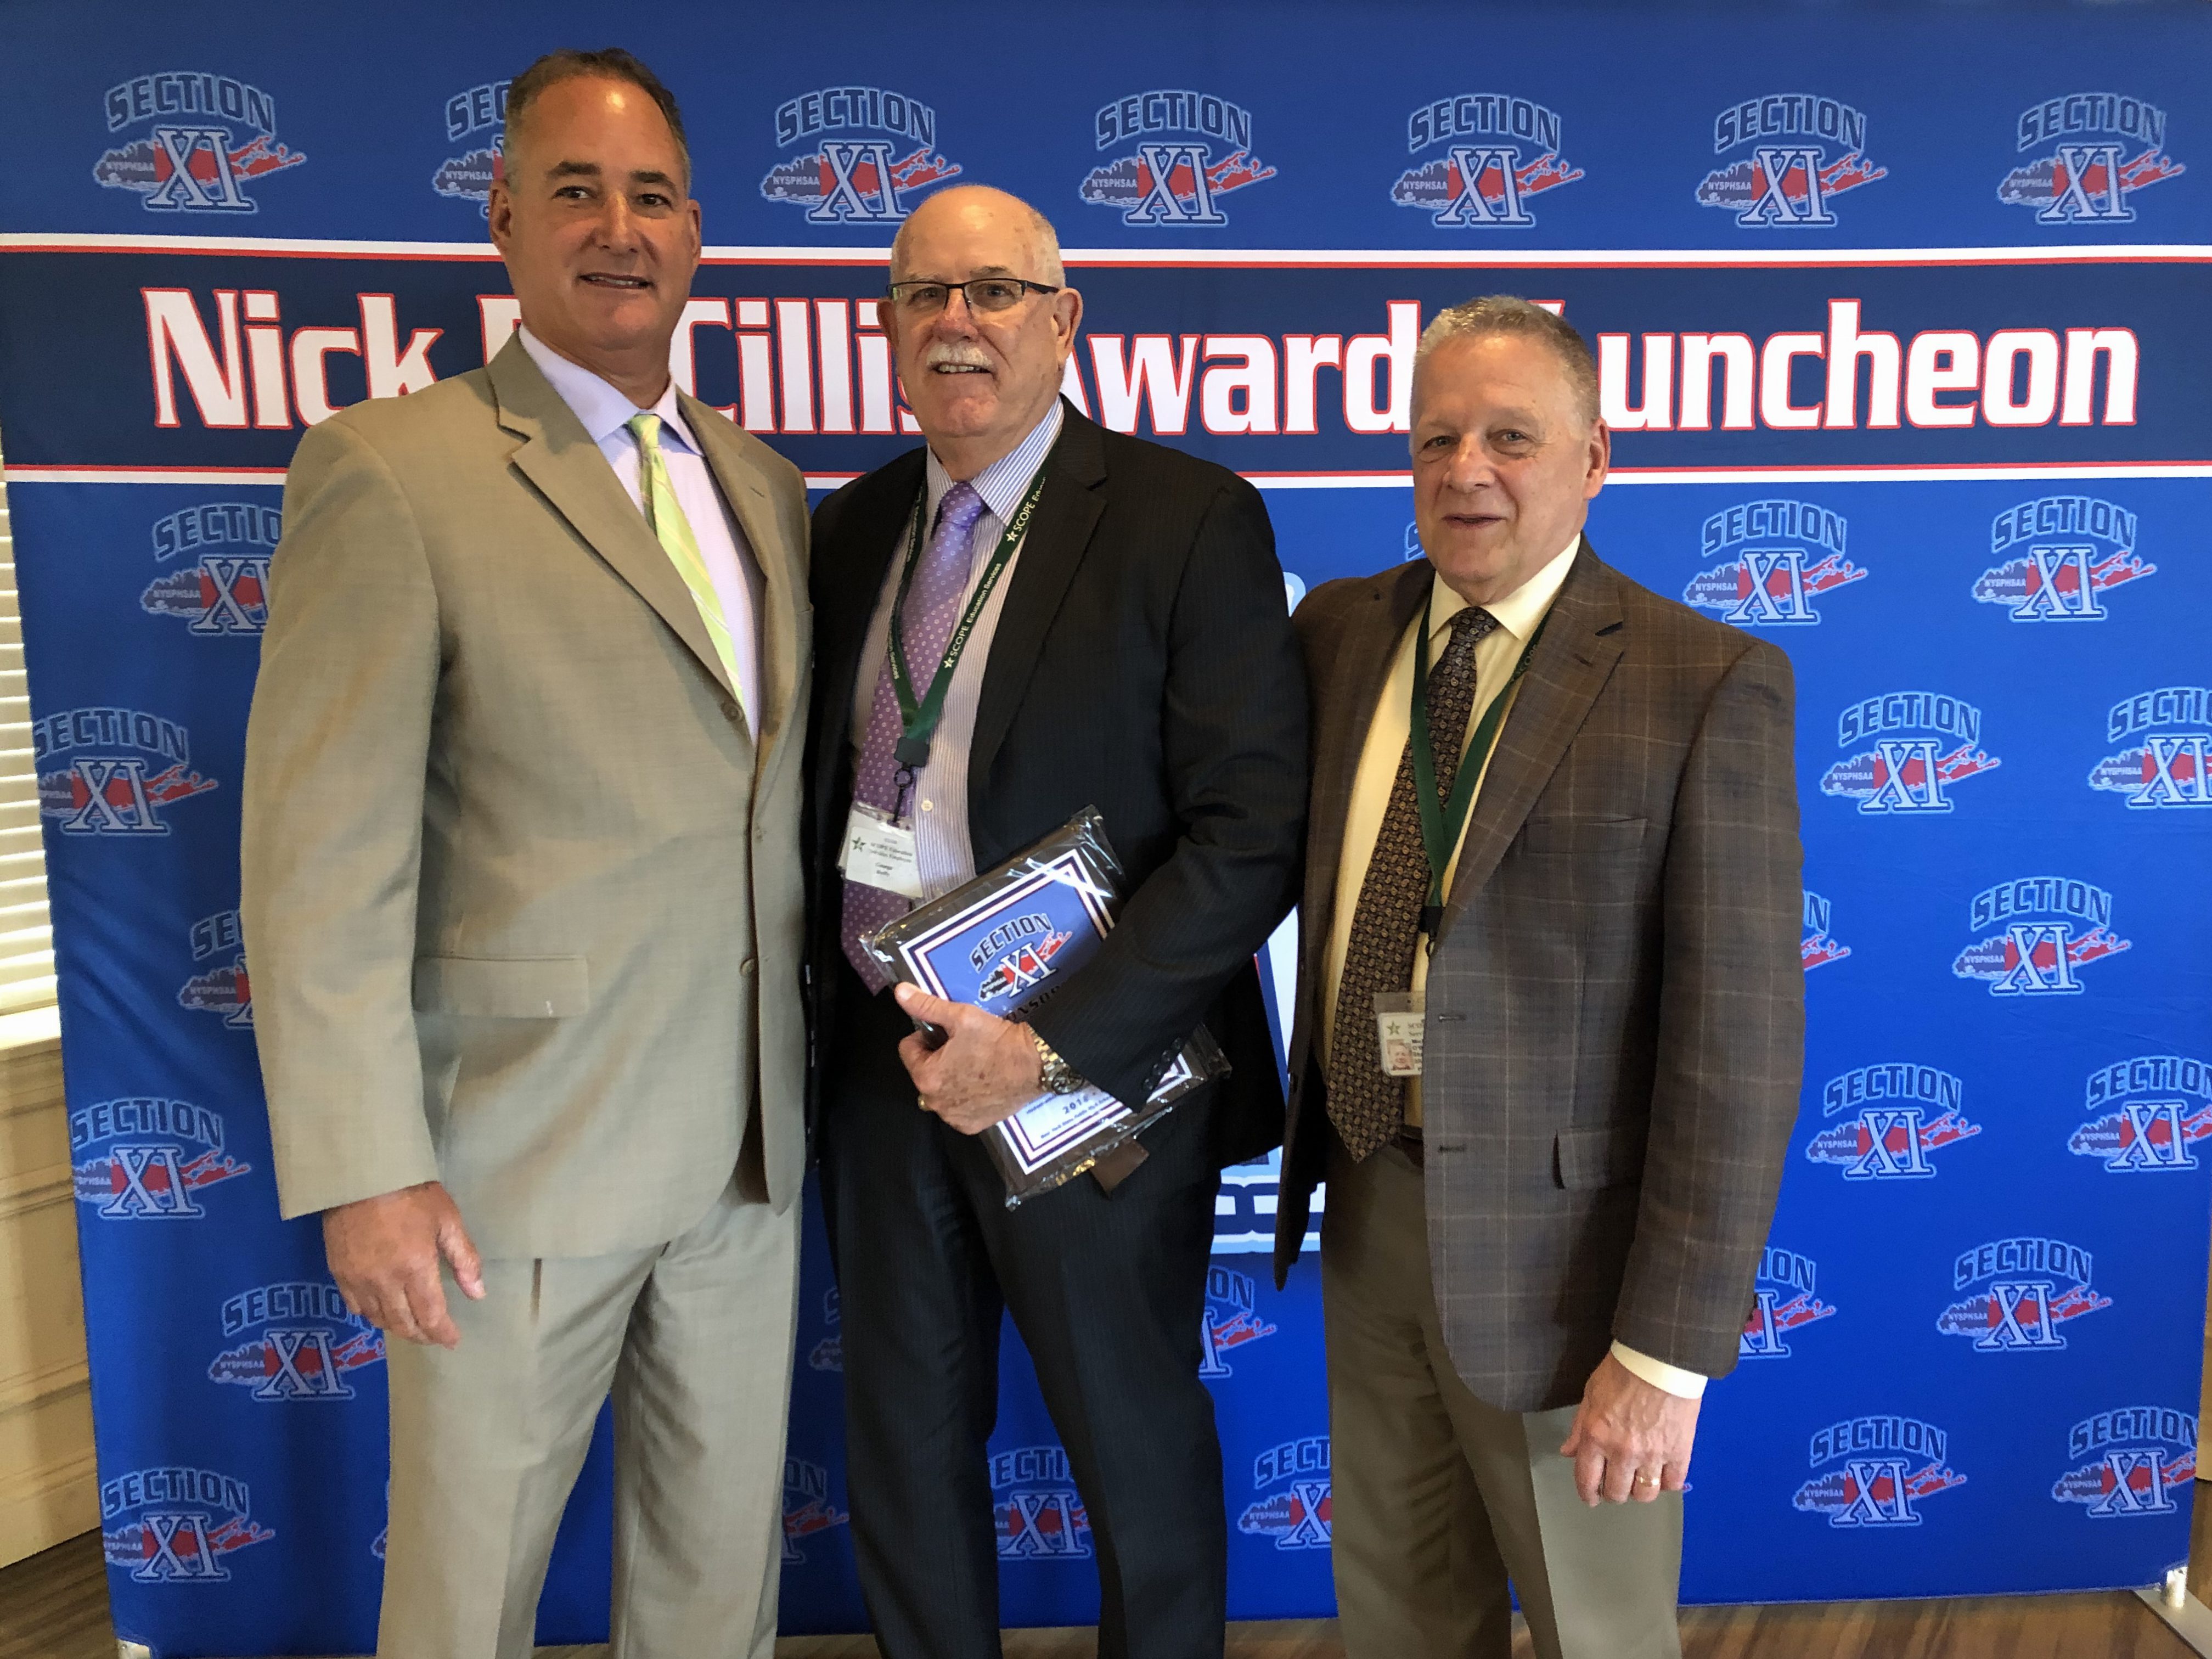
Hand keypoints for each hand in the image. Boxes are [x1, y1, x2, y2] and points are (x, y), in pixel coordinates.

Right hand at [322, 1181, 484, 1348]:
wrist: (361, 1175)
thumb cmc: (411, 1193)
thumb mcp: (448, 1220)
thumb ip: (464, 1259)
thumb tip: (478, 1293)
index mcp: (416, 1269)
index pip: (430, 1316)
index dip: (442, 1334)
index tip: (452, 1341)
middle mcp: (385, 1282)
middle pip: (403, 1323)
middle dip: (421, 1335)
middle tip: (434, 1336)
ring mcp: (358, 1280)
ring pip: (378, 1319)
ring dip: (397, 1327)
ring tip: (412, 1326)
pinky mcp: (338, 1273)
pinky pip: (355, 1306)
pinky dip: (371, 1314)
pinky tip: (382, 1311)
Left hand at [893, 984, 1044, 1133]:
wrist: (1035, 1064)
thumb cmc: (998, 1042)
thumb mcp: (960, 1017)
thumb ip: (926, 1006)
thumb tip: (901, 993)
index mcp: (926, 1076)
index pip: (908, 1049)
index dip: (925, 1036)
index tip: (945, 1032)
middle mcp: (936, 1102)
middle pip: (923, 1071)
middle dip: (936, 1058)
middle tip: (962, 1046)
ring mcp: (953, 1116)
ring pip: (939, 1090)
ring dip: (949, 1077)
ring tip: (973, 1062)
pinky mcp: (971, 1124)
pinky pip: (957, 1108)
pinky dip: (964, 1096)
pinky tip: (981, 1082)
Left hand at [1558, 1351, 1699, 1505]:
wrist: (1660, 1358)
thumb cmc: (1623, 1370)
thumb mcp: (1591, 1394)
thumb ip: (1579, 1427)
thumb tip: (1569, 1451)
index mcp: (1596, 1437)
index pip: (1587, 1480)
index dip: (1588, 1494)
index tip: (1591, 1497)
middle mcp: (1622, 1451)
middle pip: (1617, 1493)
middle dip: (1613, 1492)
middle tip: (1617, 1483)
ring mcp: (1652, 1454)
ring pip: (1645, 1494)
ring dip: (1640, 1490)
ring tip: (1640, 1479)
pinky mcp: (1679, 1452)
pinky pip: (1672, 1483)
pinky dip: (1667, 1482)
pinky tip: (1663, 1472)